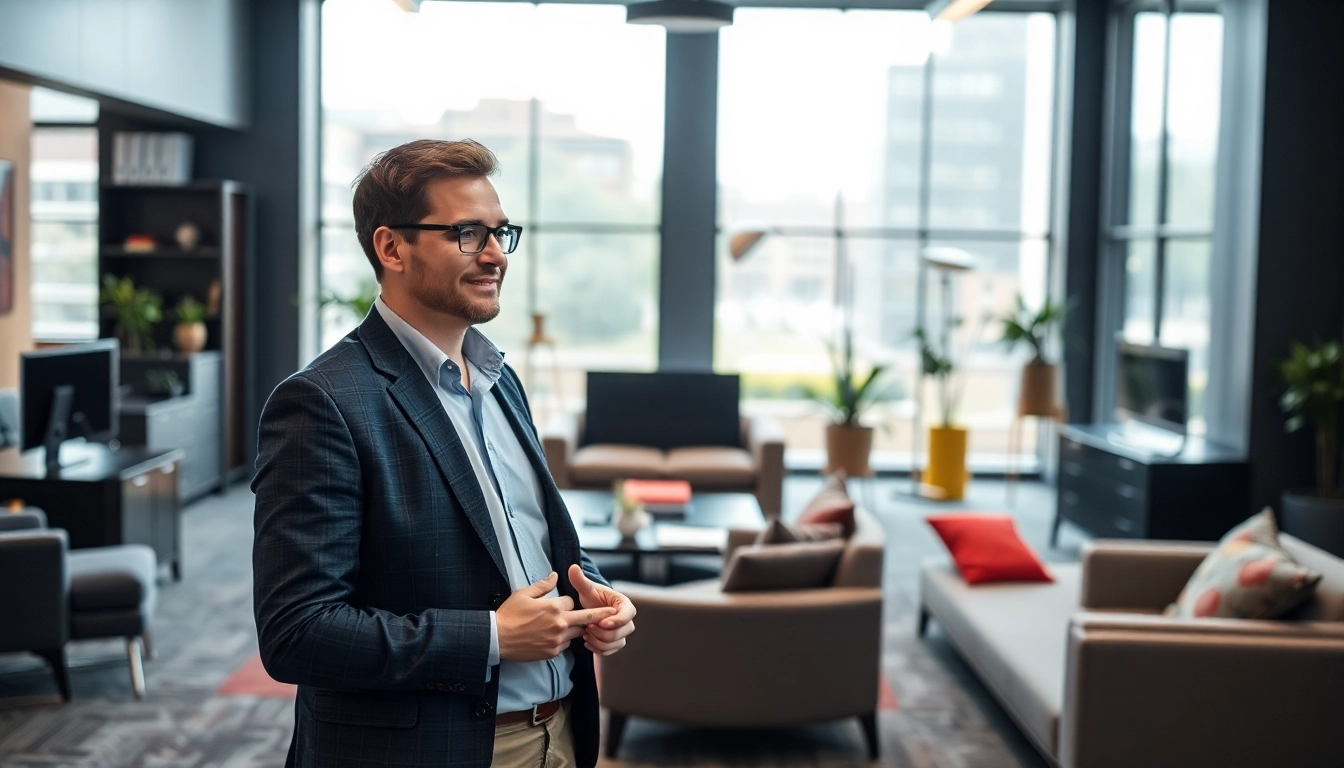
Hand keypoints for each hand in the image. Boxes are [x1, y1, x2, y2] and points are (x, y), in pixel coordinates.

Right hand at [497, 572, 616, 661]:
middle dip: (599, 616)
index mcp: (553, 607)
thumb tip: (555, 575)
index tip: (562, 603)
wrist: (497, 638)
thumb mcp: (524, 594)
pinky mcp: (552, 652)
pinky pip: (566, 645)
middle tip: (614, 614)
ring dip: (576, 629)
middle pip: (586, 619)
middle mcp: (559, 624)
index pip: (573, 602)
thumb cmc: (509, 614)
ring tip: (575, 626)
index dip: (569, 602)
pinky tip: (555, 637)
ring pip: (577, 633)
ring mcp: (557, 640)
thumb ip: (543, 585)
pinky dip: (565, 640)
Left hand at [568, 564, 635, 656]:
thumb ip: (580, 580)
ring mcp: (623, 633)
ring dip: (599, 641)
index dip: (617, 621)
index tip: (602, 623)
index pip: (628, 615)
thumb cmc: (591, 598)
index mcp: (624, 605)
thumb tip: (572, 567)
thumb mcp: (586, 589)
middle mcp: (627, 620)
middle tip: (588, 627)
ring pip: (616, 643)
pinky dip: (598, 649)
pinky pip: (611, 651)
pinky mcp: (616, 642)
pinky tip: (587, 642)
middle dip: (602, 632)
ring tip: (586, 634)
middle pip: (621, 632)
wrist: (591, 610)